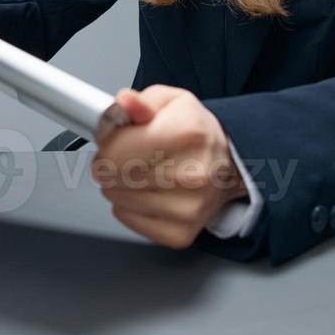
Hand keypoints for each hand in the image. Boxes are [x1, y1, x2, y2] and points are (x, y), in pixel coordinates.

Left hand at [92, 84, 247, 248]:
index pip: (115, 152)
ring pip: (116, 198)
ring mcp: (187, 209)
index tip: (115, 141)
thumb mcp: (171, 102)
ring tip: (142, 172)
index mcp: (187, 134)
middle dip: (111, 163)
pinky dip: (129, 205)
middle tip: (128, 155)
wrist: (228, 166)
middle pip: (112, 176)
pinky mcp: (179, 233)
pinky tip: (148, 191)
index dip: (106, 144)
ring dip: (119, 184)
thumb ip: (142, 101)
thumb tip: (125, 102)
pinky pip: (126, 217)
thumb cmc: (196, 134)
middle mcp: (191, 175)